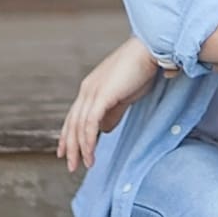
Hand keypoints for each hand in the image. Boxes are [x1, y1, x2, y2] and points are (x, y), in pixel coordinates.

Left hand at [58, 36, 166, 172]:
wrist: (150, 51)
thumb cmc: (142, 69)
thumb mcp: (125, 95)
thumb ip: (113, 112)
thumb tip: (104, 129)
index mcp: (90, 88)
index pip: (74, 116)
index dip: (69, 135)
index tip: (67, 151)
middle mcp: (86, 90)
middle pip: (72, 123)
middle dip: (70, 146)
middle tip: (71, 165)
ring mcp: (92, 92)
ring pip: (79, 126)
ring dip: (80, 148)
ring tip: (84, 164)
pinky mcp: (101, 96)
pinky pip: (90, 124)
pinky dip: (88, 141)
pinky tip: (90, 153)